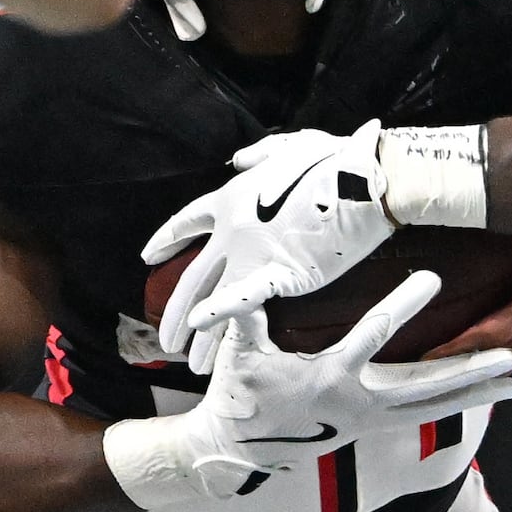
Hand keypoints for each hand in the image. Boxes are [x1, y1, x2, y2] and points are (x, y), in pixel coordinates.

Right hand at [102, 275, 511, 511]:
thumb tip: (246, 279)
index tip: (432, 278)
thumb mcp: (240, 352)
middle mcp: (362, 402)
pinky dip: (457, 402)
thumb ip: (245, 315)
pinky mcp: (376, 426)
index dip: (403, 305)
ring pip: (435, 404)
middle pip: (429, 384)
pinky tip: (486, 392)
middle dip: (471, 368)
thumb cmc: (240, 392)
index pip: (374, 335)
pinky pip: (425, 413)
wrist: (240, 448)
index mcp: (332, 376)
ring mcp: (372, 418)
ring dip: (475, 391)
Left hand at [142, 123, 394, 358]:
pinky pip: (242, 301)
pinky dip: (219, 317)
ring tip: (191, 364)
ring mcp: (251, 254)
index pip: (187, 222)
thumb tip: (238, 161)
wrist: (362, 182)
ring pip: (213, 299)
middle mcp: (232, 230)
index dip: (167, 239)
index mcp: (231, 198)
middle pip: (193, 277)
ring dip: (200, 335)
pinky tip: (201, 333)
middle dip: (176, 313)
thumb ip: (259, 156)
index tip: (149, 257)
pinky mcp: (278, 273)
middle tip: (165, 341)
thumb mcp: (290, 147)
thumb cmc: (334, 161)